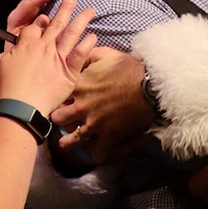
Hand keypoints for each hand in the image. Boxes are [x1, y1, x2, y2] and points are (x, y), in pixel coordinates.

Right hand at [0, 0, 96, 116]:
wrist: (21, 107)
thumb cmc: (9, 89)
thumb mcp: (4, 64)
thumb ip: (15, 51)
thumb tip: (20, 45)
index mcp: (28, 44)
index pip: (35, 27)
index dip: (39, 23)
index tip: (44, 21)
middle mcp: (45, 48)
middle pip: (56, 24)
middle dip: (65, 9)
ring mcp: (58, 59)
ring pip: (72, 34)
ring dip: (81, 19)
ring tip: (90, 10)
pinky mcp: (69, 73)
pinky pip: (81, 55)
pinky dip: (87, 45)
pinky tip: (93, 37)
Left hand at [49, 48, 154, 163]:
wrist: (150, 85)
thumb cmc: (130, 67)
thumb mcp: (106, 55)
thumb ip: (89, 56)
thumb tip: (80, 57)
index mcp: (79, 85)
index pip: (57, 95)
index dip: (57, 99)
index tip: (60, 101)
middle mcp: (82, 106)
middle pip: (57, 118)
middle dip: (59, 120)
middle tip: (63, 121)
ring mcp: (94, 123)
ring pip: (71, 140)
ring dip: (68, 142)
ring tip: (67, 143)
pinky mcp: (109, 136)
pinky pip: (97, 153)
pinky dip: (97, 154)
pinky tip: (96, 154)